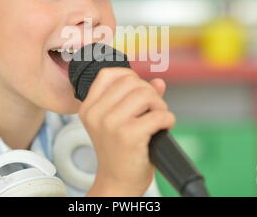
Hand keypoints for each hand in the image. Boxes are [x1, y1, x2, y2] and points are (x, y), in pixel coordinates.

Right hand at [80, 67, 175, 195]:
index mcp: (89, 107)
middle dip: (148, 92)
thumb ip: (137, 98)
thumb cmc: (120, 152)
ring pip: (145, 94)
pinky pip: (158, 114)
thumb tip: (159, 82)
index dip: (129, 77)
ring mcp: (111, 124)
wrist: (117, 182)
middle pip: (130, 81)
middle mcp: (96, 113)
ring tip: (157, 118)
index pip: (108, 74)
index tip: (139, 91)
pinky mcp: (129, 135)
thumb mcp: (120, 122)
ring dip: (159, 105)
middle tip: (152, 109)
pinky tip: (163, 128)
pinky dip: (168, 119)